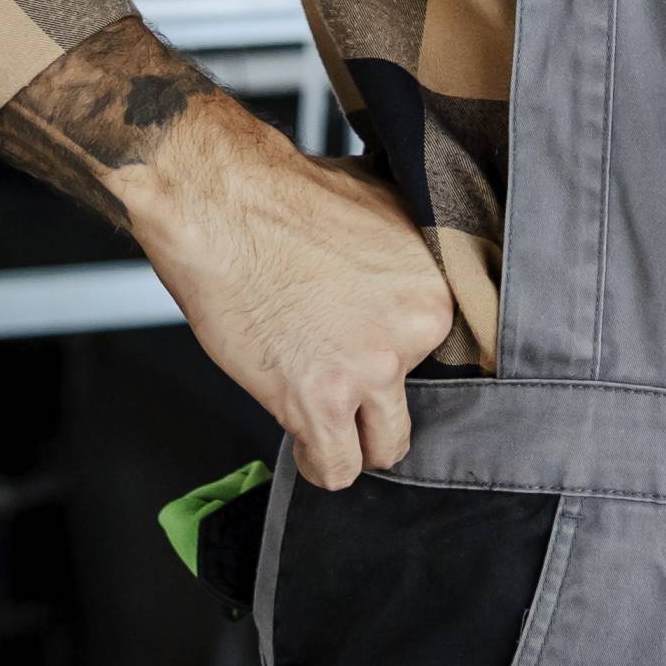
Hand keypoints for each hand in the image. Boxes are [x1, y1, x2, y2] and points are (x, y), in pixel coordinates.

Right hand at [0, 24, 454, 489]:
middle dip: (378, 401)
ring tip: (326, 417)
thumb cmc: (286, 197)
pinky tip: (304, 441)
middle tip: (344, 383)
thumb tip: (409, 283)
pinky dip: (317, 462)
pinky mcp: (321, 401)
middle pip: (418, 404)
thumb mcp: (379, 210)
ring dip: (353, 438)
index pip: (441, 358)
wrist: (223, 206)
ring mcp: (372, 369)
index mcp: (434, 288)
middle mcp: (416, 332)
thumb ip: (406, 262)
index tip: (372, 357)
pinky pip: (337, 468)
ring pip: (384, 447)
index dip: (399, 358)